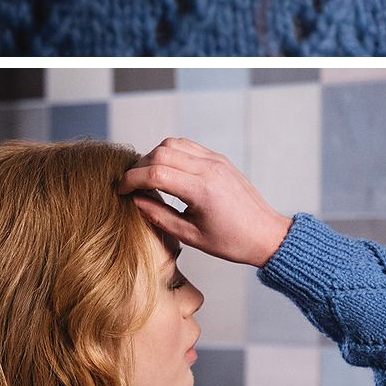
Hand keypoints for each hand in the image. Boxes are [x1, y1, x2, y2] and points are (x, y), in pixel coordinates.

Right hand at [117, 138, 292, 267]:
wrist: (265, 234)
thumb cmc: (231, 242)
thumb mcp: (190, 236)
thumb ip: (159, 216)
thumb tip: (135, 200)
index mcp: (202, 190)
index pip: (156, 173)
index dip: (131, 179)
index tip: (121, 190)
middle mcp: (209, 169)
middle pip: (160, 153)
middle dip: (139, 166)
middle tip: (131, 185)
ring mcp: (215, 160)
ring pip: (173, 143)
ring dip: (154, 156)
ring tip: (147, 178)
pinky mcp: (219, 159)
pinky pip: (187, 146)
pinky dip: (170, 154)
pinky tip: (166, 172)